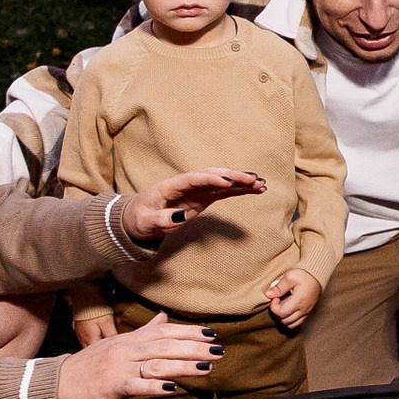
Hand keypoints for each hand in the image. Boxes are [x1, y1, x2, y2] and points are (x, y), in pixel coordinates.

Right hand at [55, 311, 221, 398]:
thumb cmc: (89, 367)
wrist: (57, 385)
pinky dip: (156, 387)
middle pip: (166, 345)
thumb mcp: (116, 344)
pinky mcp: (112, 387)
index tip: (212, 334)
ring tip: (207, 368)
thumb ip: (143, 332)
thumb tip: (164, 318)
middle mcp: (126, 350)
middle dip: (195, 347)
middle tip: (219, 350)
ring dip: (184, 366)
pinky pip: (137, 386)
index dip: (189, 332)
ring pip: (157, 364)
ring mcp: (119, 367)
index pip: (164, 332)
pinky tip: (173, 389)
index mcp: (129, 339)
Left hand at [121, 169, 266, 244]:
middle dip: (232, 176)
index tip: (227, 182)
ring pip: (221, 181)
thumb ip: (161, 220)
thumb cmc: (139, 219)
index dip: (210, 178)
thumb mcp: (145, 223)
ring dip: (241, 181)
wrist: (137, 217)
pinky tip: (256, 189)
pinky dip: (239, 190)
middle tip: (253, 179)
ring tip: (261, 184)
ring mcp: (196, 190)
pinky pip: (224, 191)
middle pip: (211, 175)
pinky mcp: (203, 197)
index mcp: (170, 186)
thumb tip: (180, 217)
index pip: (193, 178)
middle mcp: (186, 184)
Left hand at [266, 267, 321, 328]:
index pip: (281, 312)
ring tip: (282, 306)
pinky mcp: (307, 314)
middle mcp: (304, 310)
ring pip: (290, 325)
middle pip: (285, 321)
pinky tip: (288, 310)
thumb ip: (279, 286)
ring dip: (283, 318)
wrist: (317, 276)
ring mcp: (306, 313)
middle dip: (278, 312)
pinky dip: (290, 320)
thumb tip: (268, 295)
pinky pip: (297, 324)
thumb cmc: (304, 275)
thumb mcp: (290, 276)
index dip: (274, 306)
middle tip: (278, 301)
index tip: (275, 297)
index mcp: (299, 301)